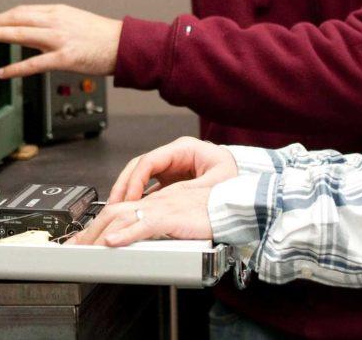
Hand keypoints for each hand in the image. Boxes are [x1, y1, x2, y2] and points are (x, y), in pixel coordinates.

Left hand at [0, 4, 120, 78]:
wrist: (123, 45)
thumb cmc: (102, 36)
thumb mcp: (74, 21)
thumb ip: (53, 24)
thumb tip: (32, 29)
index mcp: (58, 12)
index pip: (22, 10)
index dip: (2, 15)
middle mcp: (56, 21)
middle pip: (17, 18)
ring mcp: (59, 39)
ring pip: (21, 34)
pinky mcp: (64, 58)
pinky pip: (34, 63)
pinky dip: (16, 67)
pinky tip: (4, 71)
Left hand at [66, 182, 214, 246]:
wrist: (230, 206)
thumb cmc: (208, 212)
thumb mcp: (176, 220)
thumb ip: (158, 226)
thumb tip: (141, 239)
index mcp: (153, 202)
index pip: (117, 211)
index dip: (96, 225)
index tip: (82, 240)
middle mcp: (152, 201)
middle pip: (112, 212)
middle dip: (90, 231)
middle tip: (73, 248)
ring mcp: (160, 207)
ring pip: (122, 217)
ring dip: (100, 234)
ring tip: (84, 249)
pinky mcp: (171, 217)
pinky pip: (144, 224)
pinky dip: (127, 233)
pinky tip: (113, 242)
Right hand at [107, 136, 236, 203]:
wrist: (247, 186)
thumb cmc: (237, 179)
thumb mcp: (218, 181)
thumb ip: (190, 190)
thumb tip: (168, 200)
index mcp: (184, 149)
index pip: (149, 161)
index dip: (135, 180)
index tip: (130, 199)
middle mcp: (174, 156)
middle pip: (139, 167)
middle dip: (125, 187)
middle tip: (115, 206)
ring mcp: (171, 167)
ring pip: (140, 177)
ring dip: (127, 193)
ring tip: (117, 210)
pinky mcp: (171, 180)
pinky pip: (148, 187)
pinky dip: (138, 199)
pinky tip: (132, 211)